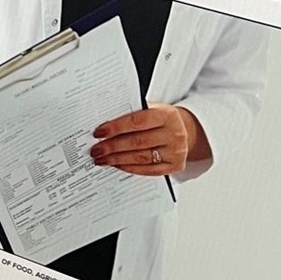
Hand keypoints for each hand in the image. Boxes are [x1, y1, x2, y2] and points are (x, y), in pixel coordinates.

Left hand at [90, 103, 207, 175]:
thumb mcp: (151, 110)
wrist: (185, 130)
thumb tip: (104, 125)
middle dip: (112, 147)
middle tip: (95, 150)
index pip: (137, 121)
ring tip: (101, 159)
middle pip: (137, 142)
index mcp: (167, 115)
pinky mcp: (175, 165)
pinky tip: (117, 165)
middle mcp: (174, 133)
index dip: (115, 128)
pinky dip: (130, 168)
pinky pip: (149, 170)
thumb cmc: (160, 120)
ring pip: (141, 157)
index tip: (98, 133)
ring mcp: (176, 151)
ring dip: (117, 159)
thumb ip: (132, 114)